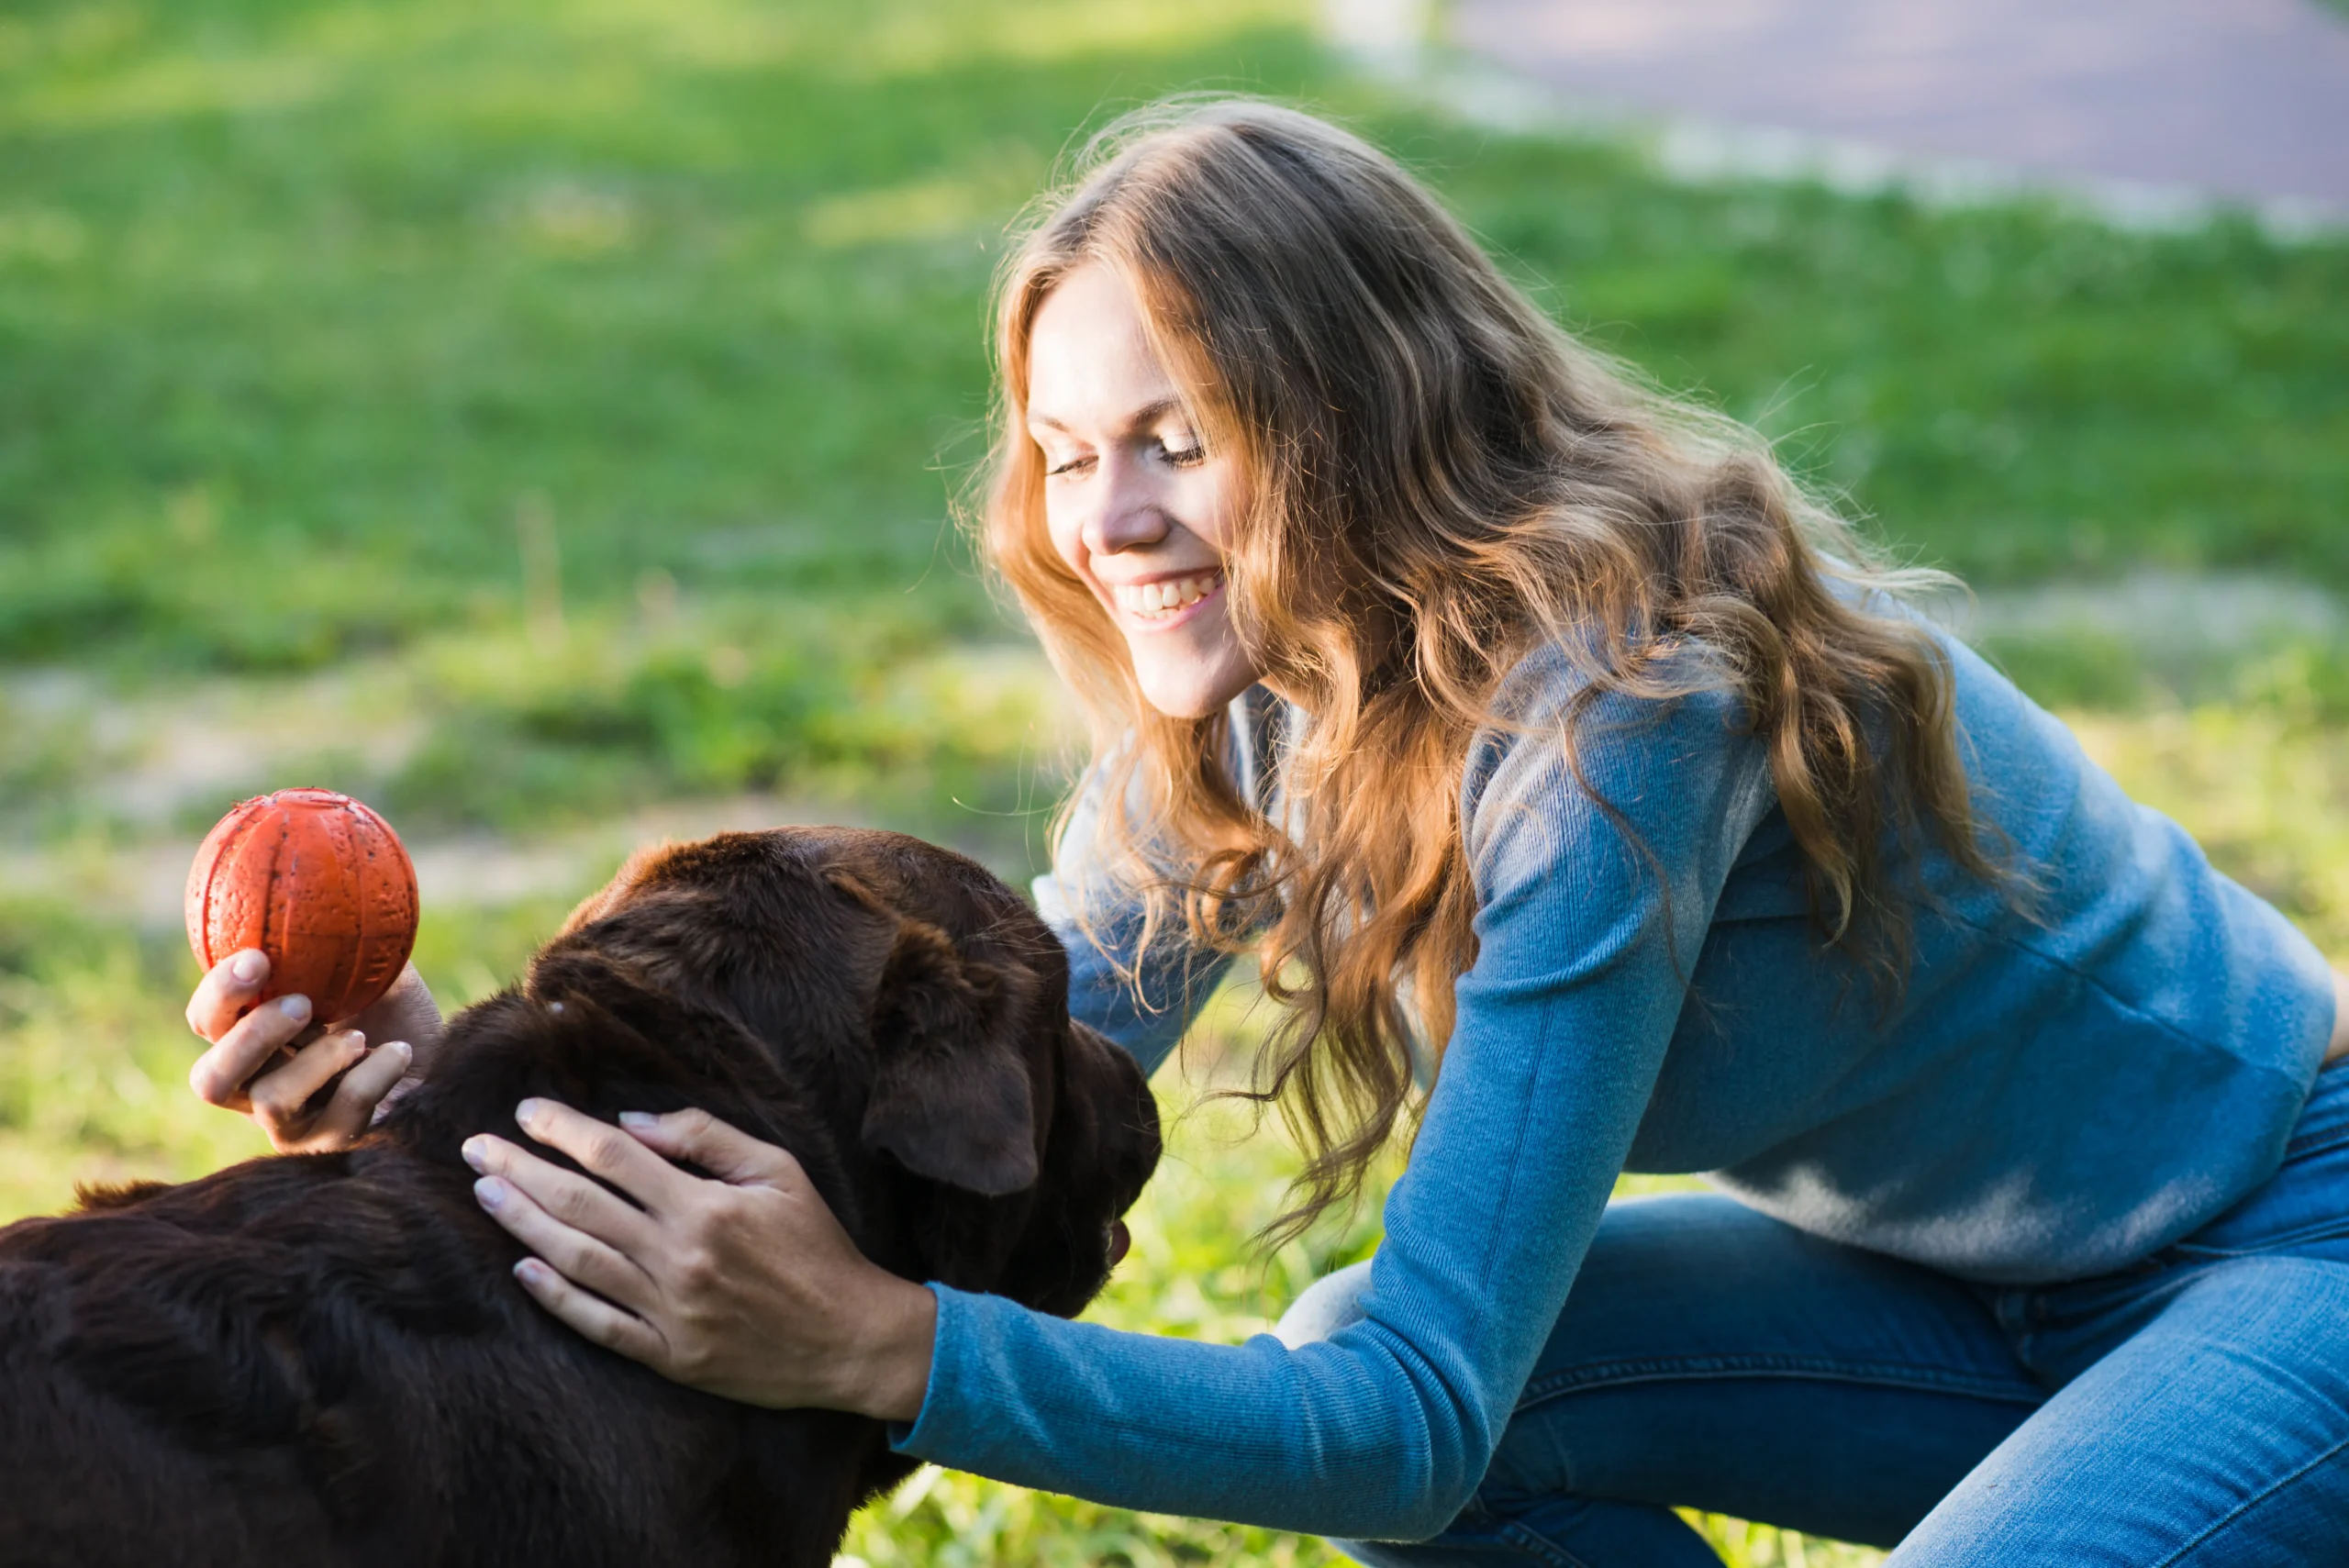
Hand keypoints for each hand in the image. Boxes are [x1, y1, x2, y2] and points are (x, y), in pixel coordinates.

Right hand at [186, 949, 444, 1151]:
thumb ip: (341, 938)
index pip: (207, 1022)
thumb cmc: (399, 1017)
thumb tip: (333, 877)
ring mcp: (293, 1128)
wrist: (449, 1068)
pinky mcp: (333, 1150)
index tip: (259, 958)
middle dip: (251, 1037)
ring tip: (361, 1035)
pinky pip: (342, 1113)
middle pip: (211, 1080)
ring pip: (272, 1101)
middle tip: (301, 1004)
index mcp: (252, 1040)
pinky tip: (398, 1052)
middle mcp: (258, 1088)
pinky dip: (373, 1075)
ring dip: (319, 1059)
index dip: (220, 993)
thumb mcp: (371, 970)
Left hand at [461, 1100, 936, 1419]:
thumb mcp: (779, 1171)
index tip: (527, 1112)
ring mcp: (669, 1312)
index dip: (563, 1131)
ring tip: (486, 1194)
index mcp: (705, 1207)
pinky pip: (598, 1324)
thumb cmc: (817, 1245)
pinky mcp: (668, 1355)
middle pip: (580, 1206)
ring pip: (577, 1261)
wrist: (849, 1336)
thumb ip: (706, 1138)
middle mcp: (679, 1258)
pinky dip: (556, 1297)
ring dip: (524, 1224)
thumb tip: (631, 1122)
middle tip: (476, 1148)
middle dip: (522, 1171)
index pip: (614, 1157)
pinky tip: (523, 1269)